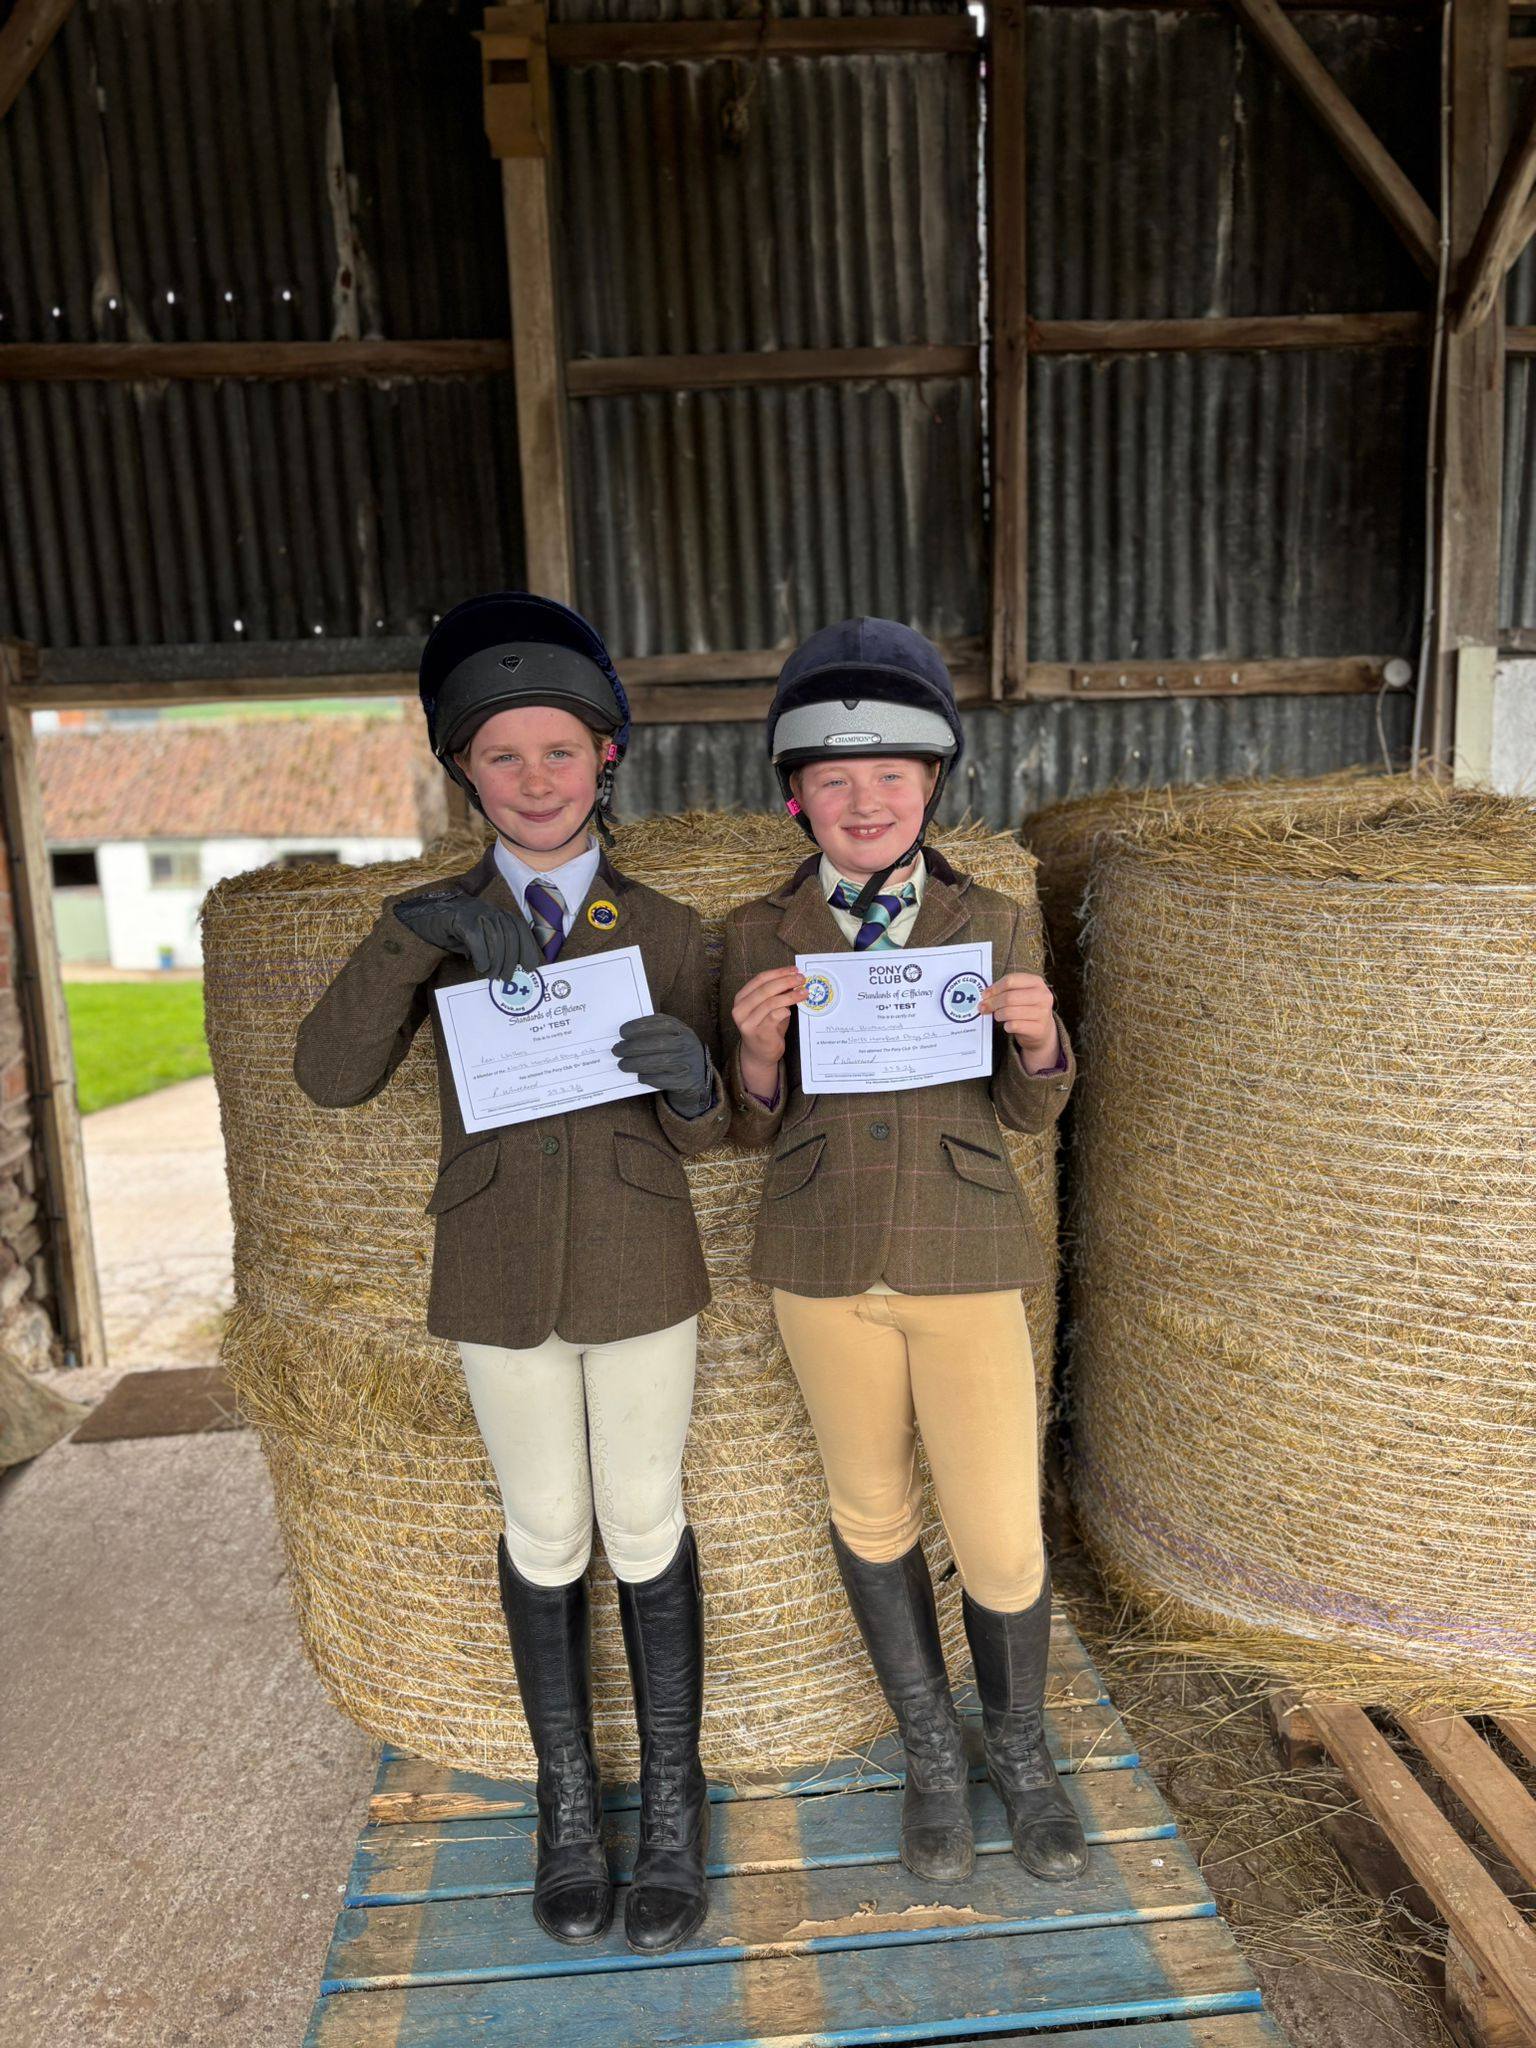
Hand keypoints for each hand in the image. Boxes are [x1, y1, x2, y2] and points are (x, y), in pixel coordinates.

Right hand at [393, 892, 542, 982]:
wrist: (424, 919)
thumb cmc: (454, 933)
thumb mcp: (478, 940)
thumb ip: (494, 949)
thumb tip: (509, 970)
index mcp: (496, 914)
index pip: (519, 929)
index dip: (527, 948)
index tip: (531, 967)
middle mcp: (489, 910)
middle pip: (509, 935)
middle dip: (511, 960)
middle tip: (506, 978)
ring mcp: (474, 912)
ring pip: (494, 937)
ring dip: (496, 961)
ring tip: (492, 976)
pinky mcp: (460, 918)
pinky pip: (476, 937)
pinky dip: (481, 955)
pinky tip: (480, 967)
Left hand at [613, 1014, 714, 1119]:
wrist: (698, 1078)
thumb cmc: (676, 1054)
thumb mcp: (672, 1039)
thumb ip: (654, 1034)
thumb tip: (625, 1039)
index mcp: (682, 1029)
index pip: (660, 1023)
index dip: (640, 1026)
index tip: (623, 1032)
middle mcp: (687, 1044)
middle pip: (657, 1043)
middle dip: (632, 1046)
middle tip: (617, 1050)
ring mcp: (688, 1062)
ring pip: (658, 1061)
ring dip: (636, 1063)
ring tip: (622, 1064)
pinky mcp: (686, 1081)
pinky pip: (663, 1079)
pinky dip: (648, 1078)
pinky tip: (640, 1077)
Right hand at [731, 966, 807, 1068]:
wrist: (759, 1054)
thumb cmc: (766, 1027)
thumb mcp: (769, 1007)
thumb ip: (777, 994)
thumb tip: (794, 978)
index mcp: (741, 998)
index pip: (760, 979)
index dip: (779, 972)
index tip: (794, 970)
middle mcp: (740, 1009)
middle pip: (765, 989)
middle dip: (786, 981)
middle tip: (801, 979)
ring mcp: (747, 1022)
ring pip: (771, 1002)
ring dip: (790, 996)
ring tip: (803, 993)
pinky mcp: (758, 1033)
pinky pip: (774, 1016)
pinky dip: (785, 1010)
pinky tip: (792, 1010)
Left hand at [980, 972, 1061, 1071]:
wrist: (1043, 1029)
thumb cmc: (1027, 1008)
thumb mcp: (1021, 994)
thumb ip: (1005, 991)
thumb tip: (985, 996)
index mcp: (1037, 982)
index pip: (1010, 980)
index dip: (994, 988)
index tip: (985, 995)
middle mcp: (1042, 996)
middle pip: (1009, 997)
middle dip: (992, 1003)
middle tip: (983, 1007)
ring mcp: (1043, 1013)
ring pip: (1009, 1012)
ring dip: (998, 1015)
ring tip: (998, 1016)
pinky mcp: (1039, 1028)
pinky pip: (1014, 1025)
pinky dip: (1006, 1026)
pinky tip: (1008, 1025)